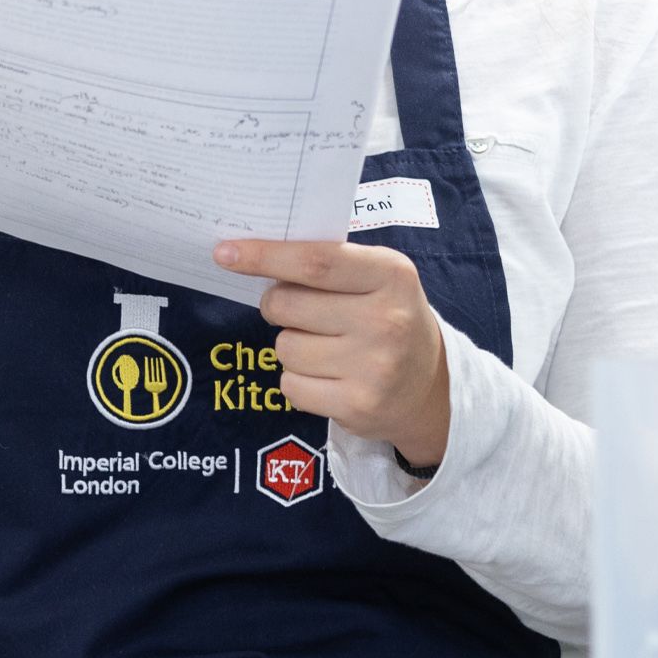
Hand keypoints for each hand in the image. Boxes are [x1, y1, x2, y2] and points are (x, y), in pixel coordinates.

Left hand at [214, 239, 450, 462]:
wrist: (431, 388)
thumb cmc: (390, 318)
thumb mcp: (379, 278)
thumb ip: (328, 263)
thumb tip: (251, 254)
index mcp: (391, 275)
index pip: (315, 261)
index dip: (264, 256)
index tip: (225, 253)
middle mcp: (386, 320)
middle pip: (287, 304)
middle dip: (276, 304)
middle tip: (297, 310)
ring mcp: (373, 366)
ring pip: (285, 347)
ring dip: (292, 345)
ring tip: (327, 348)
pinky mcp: (357, 405)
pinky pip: (291, 385)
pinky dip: (298, 380)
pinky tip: (328, 376)